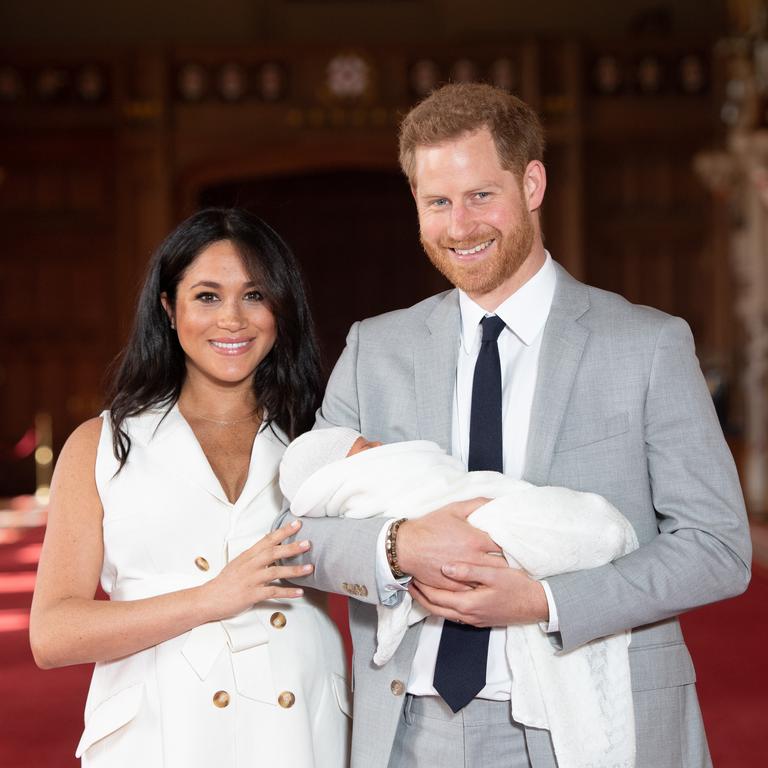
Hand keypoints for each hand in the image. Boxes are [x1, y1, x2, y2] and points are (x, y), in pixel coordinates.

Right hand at [199, 520, 311, 620]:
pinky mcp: (252, 595)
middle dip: (291, 547)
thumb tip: (270, 547)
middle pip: (273, 553)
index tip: (296, 524)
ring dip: (294, 570)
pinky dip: (287, 592)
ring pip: (275, 572)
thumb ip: (254, 556)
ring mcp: (251, 580)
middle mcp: (250, 566)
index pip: (267, 540)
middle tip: (307, 543)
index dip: (282, 531)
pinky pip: (273, 593)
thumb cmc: (224, 581)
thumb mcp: (238, 563)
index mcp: (247, 556)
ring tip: (309, 568)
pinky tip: (299, 592)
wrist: (209, 598)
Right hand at [396, 498, 504, 589]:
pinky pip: (475, 590)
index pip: (506, 545)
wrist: (406, 547)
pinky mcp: (455, 587)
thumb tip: (496, 502)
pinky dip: (482, 586)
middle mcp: (473, 559)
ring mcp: (465, 575)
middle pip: (502, 565)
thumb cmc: (430, 527)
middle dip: (510, 562)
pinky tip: (486, 583)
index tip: (517, 544)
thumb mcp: (454, 509)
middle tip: (514, 560)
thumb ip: (478, 504)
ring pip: (490, 580)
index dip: (513, 544)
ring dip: (498, 576)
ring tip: (503, 573)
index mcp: (476, 540)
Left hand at [409, 562, 548, 626]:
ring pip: (443, 613)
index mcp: (468, 604)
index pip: (435, 597)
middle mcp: (468, 615)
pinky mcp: (479, 619)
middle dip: (420, 596)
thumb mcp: (494, 574)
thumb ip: (469, 570)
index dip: (421, 586)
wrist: (537, 605)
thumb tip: (445, 568)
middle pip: (435, 608)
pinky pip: (454, 614)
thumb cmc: (518, 587)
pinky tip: (443, 593)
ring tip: (421, 587)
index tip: (412, 574)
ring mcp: (473, 620)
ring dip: (430, 601)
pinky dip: (443, 605)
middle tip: (409, 581)